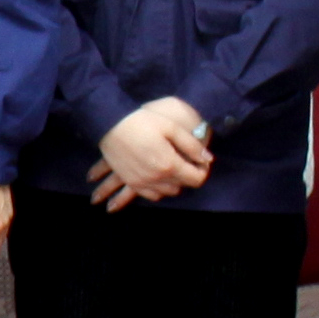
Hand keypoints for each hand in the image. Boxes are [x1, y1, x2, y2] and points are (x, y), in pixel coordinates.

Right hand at [91, 100, 212, 211]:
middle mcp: (157, 179)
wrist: (110, 124)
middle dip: (188, 174)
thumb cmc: (142, 121)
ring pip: (168, 192)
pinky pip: (150, 195)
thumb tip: (208, 159)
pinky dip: (158, 189)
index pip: (197, 179)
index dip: (203, 170)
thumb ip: (191, 145)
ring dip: (173, 182)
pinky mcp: (131, 182)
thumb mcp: (171, 127)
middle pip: (183, 185)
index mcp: (170, 165)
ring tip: (171, 167)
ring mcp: (143, 183)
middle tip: (185, 160)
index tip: (199, 160)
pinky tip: (157, 177)